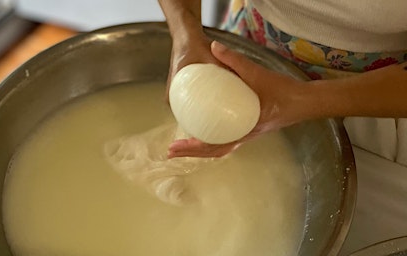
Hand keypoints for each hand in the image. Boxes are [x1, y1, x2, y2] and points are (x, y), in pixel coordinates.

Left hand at [168, 41, 309, 157]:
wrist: (306, 101)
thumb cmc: (285, 92)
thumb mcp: (259, 74)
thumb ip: (235, 61)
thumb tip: (215, 47)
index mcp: (245, 130)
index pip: (215, 146)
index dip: (193, 149)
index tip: (175, 149)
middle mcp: (245, 136)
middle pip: (213, 152)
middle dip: (191, 153)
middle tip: (170, 151)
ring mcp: (247, 134)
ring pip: (220, 147)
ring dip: (201, 147)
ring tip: (183, 144)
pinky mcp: (249, 127)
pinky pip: (227, 137)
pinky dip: (213, 138)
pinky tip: (204, 128)